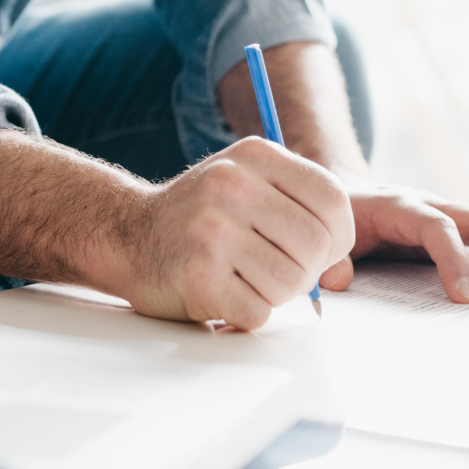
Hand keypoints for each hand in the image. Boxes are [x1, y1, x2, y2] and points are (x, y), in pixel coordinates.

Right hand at [120, 136, 352, 330]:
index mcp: (254, 155)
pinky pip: (258, 311)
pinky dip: (247, 313)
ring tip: (245, 279)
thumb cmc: (202, 216)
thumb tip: (341, 267)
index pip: (332, 198)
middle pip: (316, 245)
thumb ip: (300, 208)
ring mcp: (212, 230)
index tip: (320, 250)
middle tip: (277, 270)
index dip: (339, 236)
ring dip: (275, 294)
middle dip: (307, 270)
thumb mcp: (249, 184)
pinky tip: (224, 293)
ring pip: (290, 283)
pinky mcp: (197, 275)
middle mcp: (231, 184)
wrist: (127, 234)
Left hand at [322, 183, 468, 304]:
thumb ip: (330, 257)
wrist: (346, 188)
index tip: (463, 300)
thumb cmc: (341, 217)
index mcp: (398, 206)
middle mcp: (434, 204)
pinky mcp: (466, 228)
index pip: (435, 226)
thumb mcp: (329, 234)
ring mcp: (455, 214)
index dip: (451, 260)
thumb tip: (336, 282)